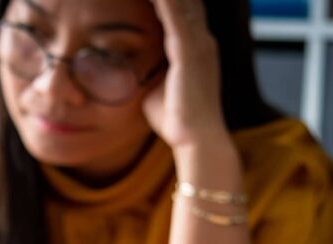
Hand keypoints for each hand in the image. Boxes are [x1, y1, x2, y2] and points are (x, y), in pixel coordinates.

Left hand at [142, 0, 228, 151]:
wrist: (197, 139)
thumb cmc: (177, 121)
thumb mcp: (158, 89)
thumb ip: (151, 74)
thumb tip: (131, 73)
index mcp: (196, 47)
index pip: (183, 10)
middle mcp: (201, 40)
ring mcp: (198, 44)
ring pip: (181, 1)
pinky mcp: (189, 51)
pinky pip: (174, 13)